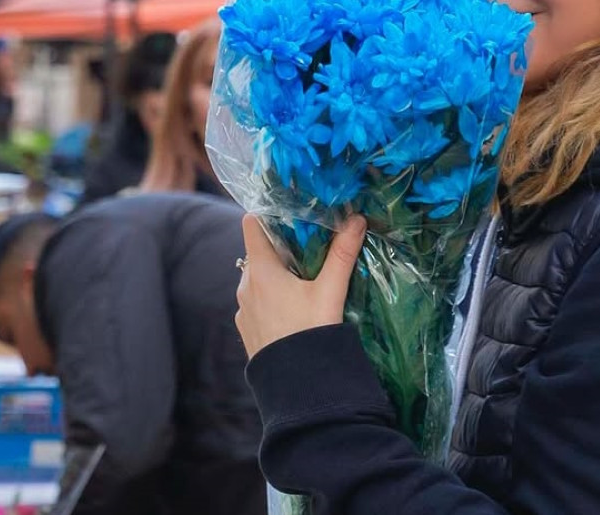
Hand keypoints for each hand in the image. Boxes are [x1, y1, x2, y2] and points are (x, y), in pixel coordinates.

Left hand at [235, 214, 366, 359]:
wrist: (296, 384)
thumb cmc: (311, 332)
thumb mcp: (330, 291)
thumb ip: (342, 254)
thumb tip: (356, 219)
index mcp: (261, 270)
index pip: (251, 225)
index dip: (267, 215)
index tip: (289, 215)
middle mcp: (245, 285)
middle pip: (258, 252)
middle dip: (280, 248)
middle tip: (308, 248)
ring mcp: (243, 308)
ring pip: (257, 279)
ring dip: (276, 275)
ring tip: (304, 280)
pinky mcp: (246, 328)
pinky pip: (256, 302)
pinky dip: (270, 298)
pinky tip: (293, 309)